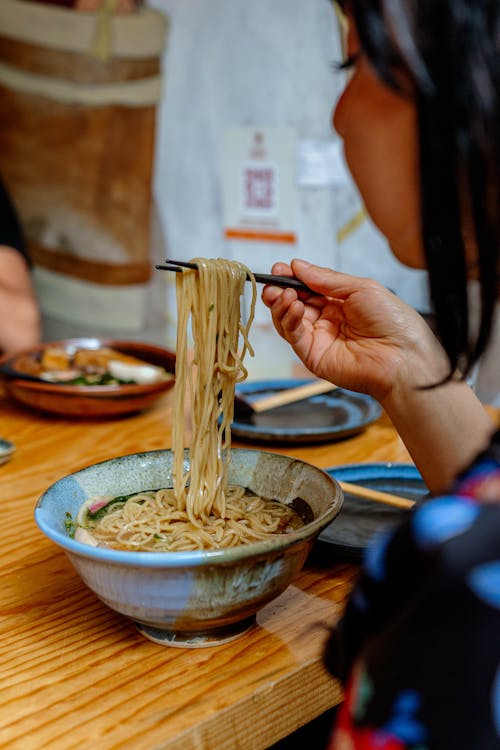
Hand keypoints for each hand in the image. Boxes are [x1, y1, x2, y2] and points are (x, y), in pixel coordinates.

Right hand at [262, 259, 447, 402]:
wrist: (404, 357)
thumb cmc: (393, 322)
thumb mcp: (361, 288)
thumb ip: (326, 279)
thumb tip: (298, 266)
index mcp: (340, 304)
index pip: (307, 289)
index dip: (292, 279)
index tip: (280, 268)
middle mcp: (327, 321)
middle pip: (293, 304)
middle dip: (280, 291)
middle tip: (272, 283)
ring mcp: (319, 340)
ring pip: (288, 320)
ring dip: (281, 305)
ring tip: (285, 294)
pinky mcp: (313, 357)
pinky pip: (294, 336)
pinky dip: (289, 320)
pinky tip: (294, 306)